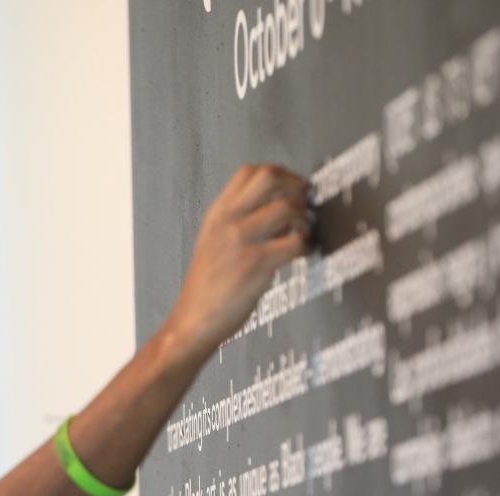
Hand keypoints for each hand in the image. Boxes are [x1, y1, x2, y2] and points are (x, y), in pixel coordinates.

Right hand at [164, 163, 312, 357]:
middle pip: (270, 177)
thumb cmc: (205, 289)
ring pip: (288, 207)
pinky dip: (307, 246)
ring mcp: (242, 240)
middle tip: (304, 202)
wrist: (192, 321)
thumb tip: (281, 212)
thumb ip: (241, 223)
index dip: (278, 173)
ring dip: (304, 220)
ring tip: (303, 234)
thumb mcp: (213, 243)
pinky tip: (303, 254)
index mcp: (217, 214)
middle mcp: (228, 221)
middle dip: (296, 186)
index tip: (291, 187)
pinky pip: (296, 242)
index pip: (249, 171)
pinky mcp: (257, 263)